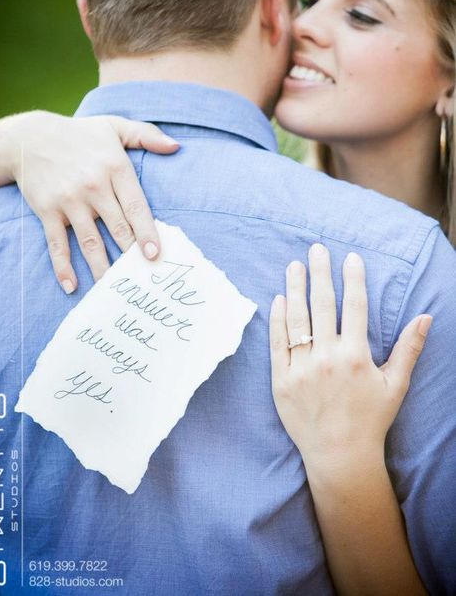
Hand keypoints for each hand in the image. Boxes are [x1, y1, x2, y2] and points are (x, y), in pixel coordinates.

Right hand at [6, 111, 179, 291]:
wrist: (28, 137)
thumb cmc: (79, 134)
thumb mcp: (114, 126)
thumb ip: (147, 135)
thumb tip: (177, 147)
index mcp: (114, 167)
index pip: (135, 206)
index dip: (146, 232)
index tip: (155, 254)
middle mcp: (93, 187)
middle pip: (117, 228)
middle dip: (130, 255)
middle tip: (143, 278)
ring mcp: (69, 201)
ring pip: (90, 242)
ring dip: (102, 269)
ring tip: (113, 290)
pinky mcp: (48, 211)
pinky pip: (57, 244)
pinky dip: (63, 267)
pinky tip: (73, 286)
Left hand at [269, 243, 431, 469]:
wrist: (339, 455)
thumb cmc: (371, 419)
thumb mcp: (395, 384)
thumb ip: (409, 348)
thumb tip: (426, 317)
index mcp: (356, 356)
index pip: (354, 306)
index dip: (353, 279)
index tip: (350, 257)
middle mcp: (327, 358)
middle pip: (322, 305)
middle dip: (320, 273)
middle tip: (316, 248)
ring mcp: (301, 368)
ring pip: (296, 319)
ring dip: (295, 288)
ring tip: (294, 266)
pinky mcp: (281, 380)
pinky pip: (278, 343)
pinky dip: (278, 319)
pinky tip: (279, 299)